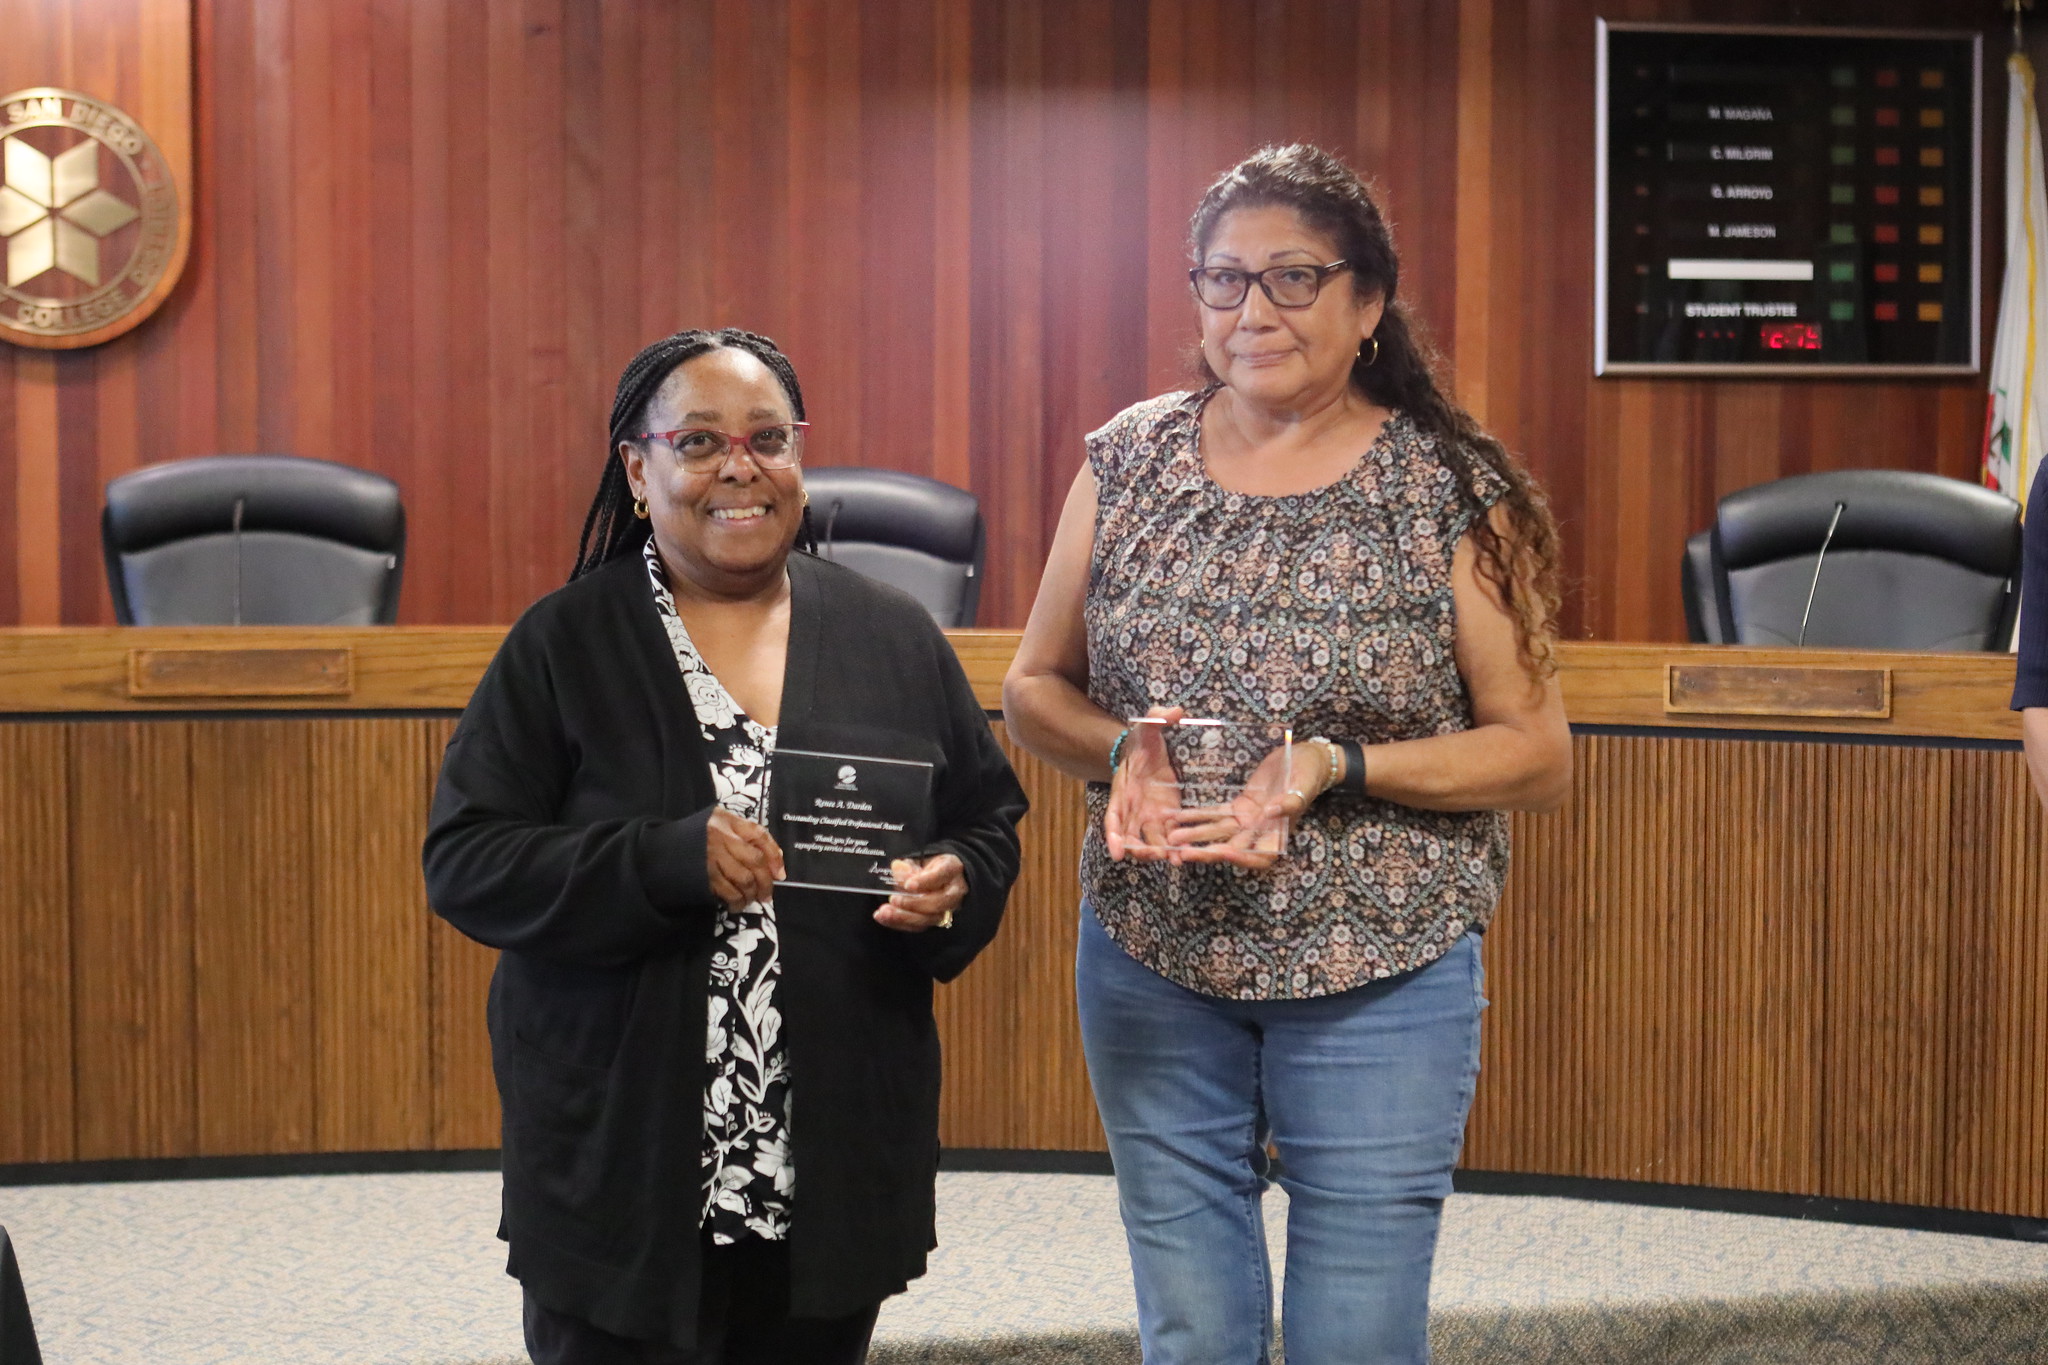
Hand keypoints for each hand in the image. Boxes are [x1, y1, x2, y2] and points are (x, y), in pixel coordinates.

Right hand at [706, 807, 783, 909]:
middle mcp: (721, 837)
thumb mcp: (720, 826)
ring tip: (753, 899)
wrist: (661, 851)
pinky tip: (738, 904)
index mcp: (727, 821)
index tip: (780, 873)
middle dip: (766, 881)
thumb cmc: (697, 838)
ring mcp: (711, 857)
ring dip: (752, 894)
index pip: (759, 835)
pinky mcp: (703, 876)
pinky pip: (728, 892)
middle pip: (755, 861)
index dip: (775, 855)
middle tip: (767, 894)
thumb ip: (746, 837)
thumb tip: (776, 864)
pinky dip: (737, 901)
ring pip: (744, 879)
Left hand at [875, 853, 965, 932]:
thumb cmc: (926, 866)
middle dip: (914, 903)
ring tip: (884, 912)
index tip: (908, 885)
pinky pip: (919, 926)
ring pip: (930, 918)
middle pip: (939, 902)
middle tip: (894, 899)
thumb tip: (898, 869)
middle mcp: (954, 891)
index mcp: (952, 868)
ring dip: (904, 917)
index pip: (942, 874)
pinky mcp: (934, 921)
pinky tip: (884, 918)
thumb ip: (908, 866)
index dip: (925, 881)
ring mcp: (947, 909)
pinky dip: (900, 923)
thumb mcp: (918, 859)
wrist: (933, 876)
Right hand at [1104, 707, 1185, 861]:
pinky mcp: (1166, 816)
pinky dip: (1175, 846)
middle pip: (1131, 836)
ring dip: (1160, 852)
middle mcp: (1133, 809)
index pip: (1114, 816)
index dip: (1113, 835)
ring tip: (1174, 860)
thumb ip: (1157, 718)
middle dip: (1139, 849)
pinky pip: (1169, 835)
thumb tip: (1174, 711)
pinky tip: (1188, 854)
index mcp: (1123, 791)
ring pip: (1151, 840)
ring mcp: (1149, 815)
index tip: (1115, 852)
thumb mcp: (1147, 726)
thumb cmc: (1142, 740)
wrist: (1146, 750)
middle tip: (1151, 856)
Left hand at [1165, 740, 1327, 869]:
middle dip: (1207, 850)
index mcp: (1280, 833)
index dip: (1242, 858)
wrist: (1305, 759)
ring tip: (1173, 835)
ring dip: (1196, 834)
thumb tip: (1274, 812)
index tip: (1223, 852)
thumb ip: (1291, 802)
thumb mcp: (1303, 785)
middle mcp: (1261, 832)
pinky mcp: (1240, 807)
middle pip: (1232, 847)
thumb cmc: (1309, 774)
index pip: (1260, 856)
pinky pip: (1217, 814)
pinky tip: (1179, 816)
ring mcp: (1249, 821)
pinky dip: (1199, 815)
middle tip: (1182, 852)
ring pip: (1219, 832)